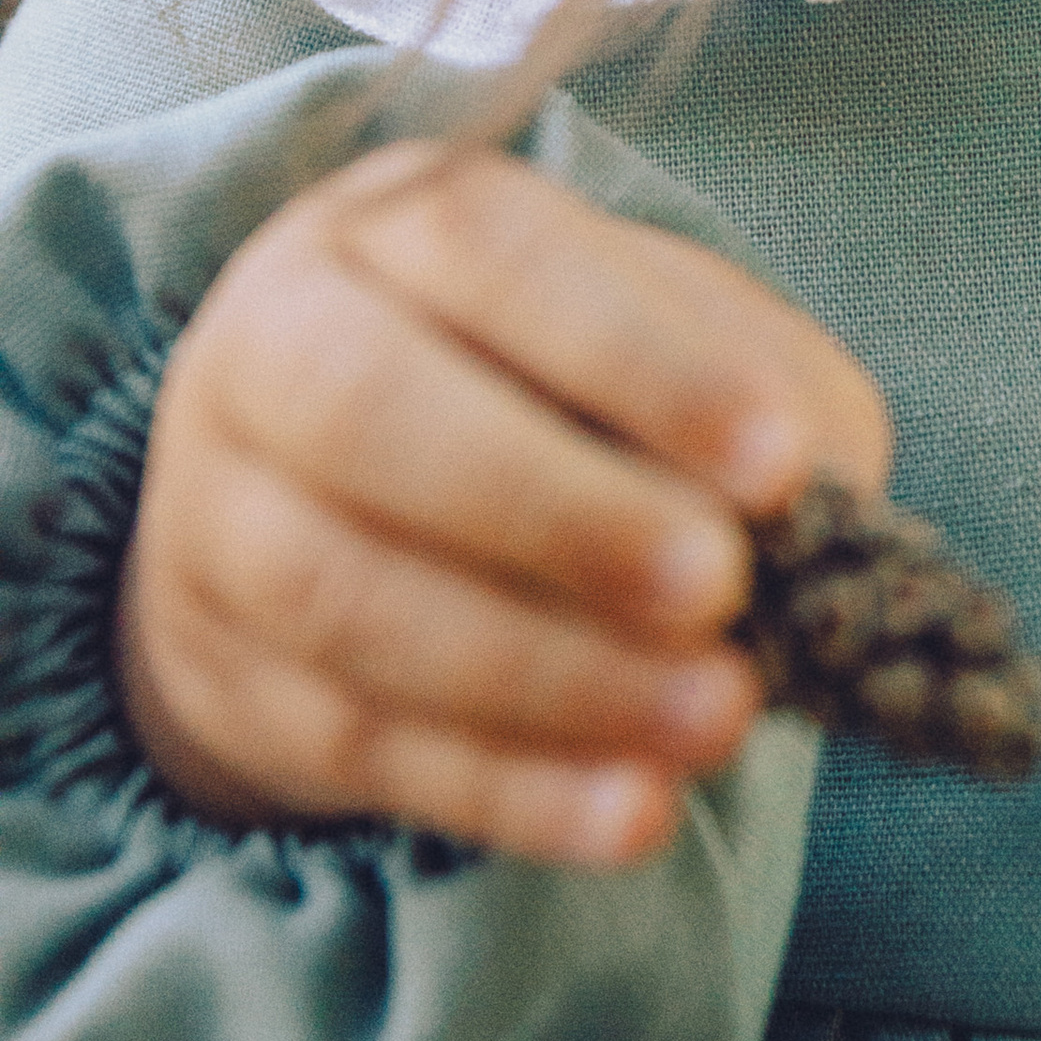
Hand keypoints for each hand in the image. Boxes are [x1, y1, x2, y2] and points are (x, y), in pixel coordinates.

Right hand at [117, 142, 890, 866]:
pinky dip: (511, 791)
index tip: (777, 464)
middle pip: (377, 417)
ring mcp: (225, 520)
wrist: (336, 490)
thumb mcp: (666, 332)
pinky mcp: (231, 683)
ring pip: (353, 601)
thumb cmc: (553, 380)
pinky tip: (634, 813)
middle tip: (721, 589)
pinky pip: (362, 747)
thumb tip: (814, 486)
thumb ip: (755, 376)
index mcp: (400, 227)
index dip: (640, 363)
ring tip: (716, 719)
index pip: (500, 260)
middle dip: (564, 513)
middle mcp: (277, 348)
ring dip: (551, 677)